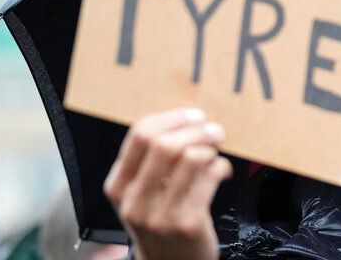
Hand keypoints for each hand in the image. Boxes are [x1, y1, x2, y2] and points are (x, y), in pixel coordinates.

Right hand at [103, 108, 231, 259]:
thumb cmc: (162, 219)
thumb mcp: (143, 192)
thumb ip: (152, 161)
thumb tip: (186, 119)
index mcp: (118, 186)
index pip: (139, 135)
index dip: (173, 118)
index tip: (194, 116)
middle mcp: (133, 201)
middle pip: (165, 143)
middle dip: (197, 129)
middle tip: (215, 130)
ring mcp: (159, 215)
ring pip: (191, 157)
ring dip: (211, 148)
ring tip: (215, 155)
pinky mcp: (187, 224)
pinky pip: (210, 176)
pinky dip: (221, 167)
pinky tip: (221, 172)